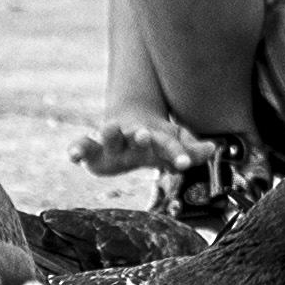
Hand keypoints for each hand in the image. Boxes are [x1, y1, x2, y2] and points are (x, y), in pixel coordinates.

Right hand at [69, 116, 215, 175]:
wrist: (131, 120)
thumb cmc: (157, 138)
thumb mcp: (176, 142)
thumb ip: (192, 149)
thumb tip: (212, 149)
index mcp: (157, 139)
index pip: (170, 146)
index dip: (179, 154)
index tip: (186, 164)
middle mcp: (134, 137)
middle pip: (138, 136)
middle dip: (141, 136)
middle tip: (144, 134)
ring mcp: (113, 141)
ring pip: (111, 135)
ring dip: (111, 133)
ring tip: (109, 128)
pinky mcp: (93, 149)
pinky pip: (83, 147)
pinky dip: (76, 149)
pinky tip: (72, 155)